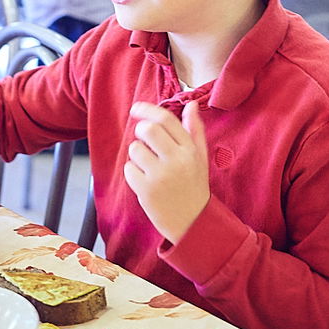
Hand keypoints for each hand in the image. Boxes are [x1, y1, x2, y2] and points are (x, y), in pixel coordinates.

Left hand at [124, 100, 209, 243]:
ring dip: (137, 154)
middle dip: (141, 131)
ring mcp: (161, 176)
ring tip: (148, 165)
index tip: (136, 109)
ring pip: (135, 149)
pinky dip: (132, 172)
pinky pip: (129, 169)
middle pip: (147, 129)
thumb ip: (195, 130)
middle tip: (144, 140)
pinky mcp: (147, 191)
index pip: (166, 120)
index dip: (148, 110)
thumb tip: (190, 105)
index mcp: (189, 150)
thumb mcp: (200, 157)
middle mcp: (176, 161)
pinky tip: (144, 180)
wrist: (193, 223)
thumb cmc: (194, 186)